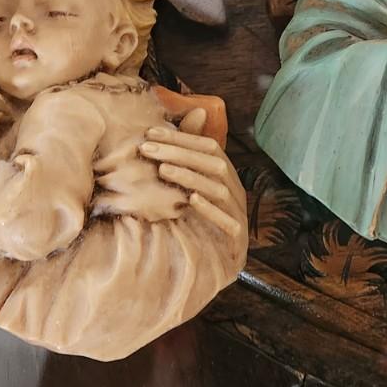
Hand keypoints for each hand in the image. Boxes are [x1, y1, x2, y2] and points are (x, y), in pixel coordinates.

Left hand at [139, 123, 247, 241]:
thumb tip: (193, 114)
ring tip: (163, 170)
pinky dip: (211, 209)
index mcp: (228, 178)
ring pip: (220, 190)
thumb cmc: (194, 225)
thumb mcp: (187, 190)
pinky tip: (191, 200)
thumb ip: (185, 158)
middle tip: (147, 148)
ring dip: (191, 177)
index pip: (210, 147)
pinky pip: (229, 222)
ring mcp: (239, 217)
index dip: (182, 138)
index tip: (150, 132)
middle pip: (214, 164)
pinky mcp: (238, 242)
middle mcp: (236, 193)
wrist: (207, 271)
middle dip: (180, 153)